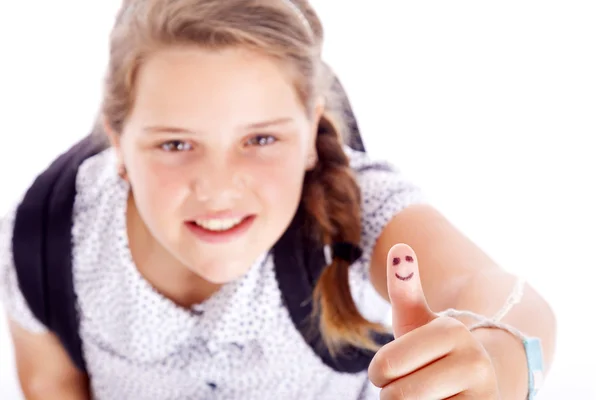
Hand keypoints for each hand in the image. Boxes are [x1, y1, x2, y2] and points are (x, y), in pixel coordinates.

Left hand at [367, 244, 499, 398]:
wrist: (478, 382)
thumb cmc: (433, 350)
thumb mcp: (416, 320)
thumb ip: (404, 287)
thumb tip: (399, 247)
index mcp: (452, 331)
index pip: (386, 365)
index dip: (378, 372)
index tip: (389, 369)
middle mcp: (475, 362)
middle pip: (398, 396)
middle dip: (392, 394)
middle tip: (409, 386)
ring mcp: (484, 396)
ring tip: (427, 397)